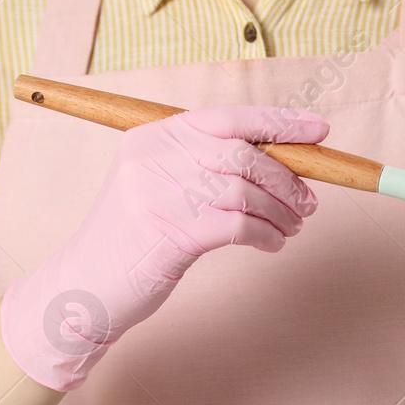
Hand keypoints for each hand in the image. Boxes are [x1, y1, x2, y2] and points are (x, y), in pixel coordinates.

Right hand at [0, 105, 329, 390]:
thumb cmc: (134, 240)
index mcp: (152, 136)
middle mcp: (154, 158)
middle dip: (287, 179)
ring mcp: (158, 196)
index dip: (279, 122)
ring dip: (280, 213)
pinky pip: (238, 227)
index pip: (227, 117)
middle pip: (243, 154)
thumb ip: (205, 167)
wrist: (85, 286)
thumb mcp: (159, 188)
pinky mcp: (170, 235)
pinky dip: (265, 236)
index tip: (318, 132)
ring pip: (245, 192)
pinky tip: (271, 245)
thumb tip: (281, 162)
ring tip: (290, 229)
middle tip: (308, 204)